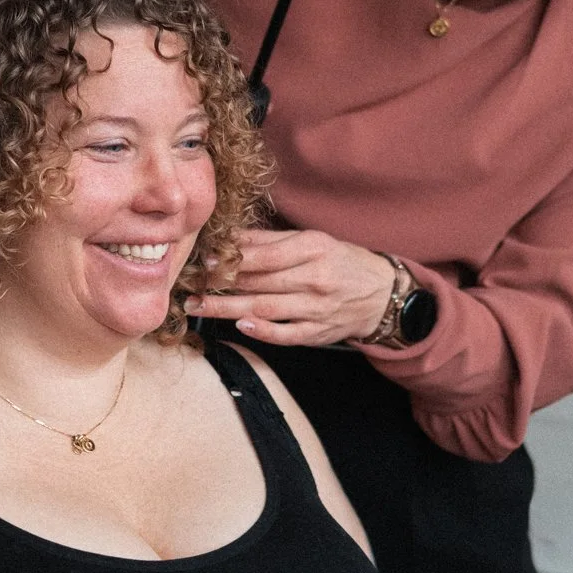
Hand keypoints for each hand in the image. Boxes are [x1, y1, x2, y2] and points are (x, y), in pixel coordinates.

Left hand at [189, 228, 395, 346]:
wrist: (382, 293)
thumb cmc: (341, 262)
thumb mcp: (312, 241)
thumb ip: (272, 242)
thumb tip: (232, 238)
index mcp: (313, 250)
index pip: (266, 257)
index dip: (233, 260)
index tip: (205, 261)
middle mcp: (316, 280)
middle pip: (260, 283)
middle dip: (221, 285)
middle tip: (190, 286)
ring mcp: (318, 309)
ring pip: (266, 309)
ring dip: (229, 309)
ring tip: (199, 308)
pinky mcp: (319, 333)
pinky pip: (287, 334)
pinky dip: (264, 331)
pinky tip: (241, 326)